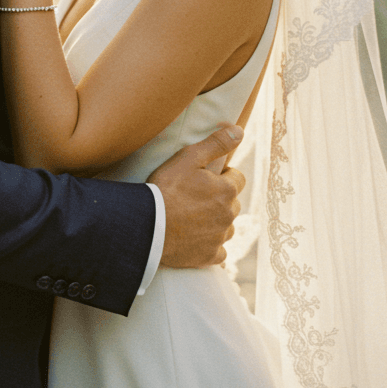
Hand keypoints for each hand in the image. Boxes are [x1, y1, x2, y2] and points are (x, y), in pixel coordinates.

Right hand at [148, 123, 245, 268]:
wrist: (147, 226)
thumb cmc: (166, 188)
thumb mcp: (188, 158)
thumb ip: (216, 143)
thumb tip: (239, 131)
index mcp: (227, 190)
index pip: (238, 178)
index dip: (223, 174)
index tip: (205, 177)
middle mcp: (229, 215)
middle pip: (232, 202)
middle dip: (220, 198)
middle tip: (195, 196)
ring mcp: (220, 237)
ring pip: (227, 226)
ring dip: (216, 221)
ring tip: (193, 217)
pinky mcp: (209, 257)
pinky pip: (219, 251)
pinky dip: (211, 246)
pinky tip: (196, 240)